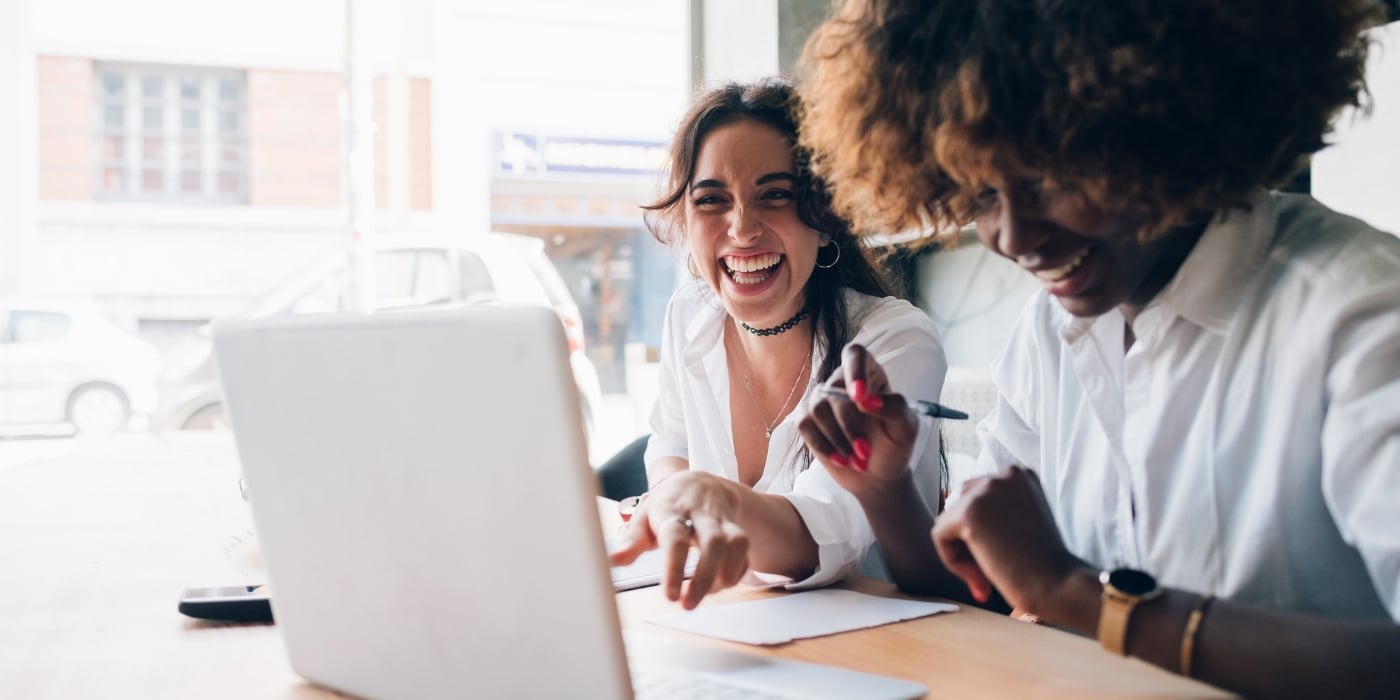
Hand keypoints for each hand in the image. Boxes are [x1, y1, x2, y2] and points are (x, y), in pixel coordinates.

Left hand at [607, 471, 749, 609]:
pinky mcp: (738, 526)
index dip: (674, 568)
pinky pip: (745, 550)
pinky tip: (722, 582)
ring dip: (725, 575)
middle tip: (688, 606)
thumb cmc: (666, 506)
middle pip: (713, 542)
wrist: (699, 482)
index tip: (670, 597)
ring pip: (736, 543)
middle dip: (704, 579)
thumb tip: (611, 561)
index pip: (675, 538)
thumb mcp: (644, 519)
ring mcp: (722, 519)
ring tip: (708, 593)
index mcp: (671, 510)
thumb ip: (630, 542)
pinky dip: (737, 571)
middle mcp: (700, 513)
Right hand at [798, 343, 920, 497]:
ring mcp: (822, 400)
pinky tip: (840, 459)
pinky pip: (805, 424)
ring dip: (838, 439)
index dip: (855, 370)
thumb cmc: (894, 445)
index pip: (855, 355)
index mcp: (870, 374)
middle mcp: (843, 382)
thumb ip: (894, 408)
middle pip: (835, 389)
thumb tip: (866, 400)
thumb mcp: (906, 428)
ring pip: (818, 408)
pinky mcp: (808, 420)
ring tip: (857, 460)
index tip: (859, 397)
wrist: (877, 475)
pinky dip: (823, 445)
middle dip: (849, 425)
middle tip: (865, 452)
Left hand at [931, 466, 1087, 613]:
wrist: (1059, 586)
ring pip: (947, 522)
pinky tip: (980, 576)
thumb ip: (992, 511)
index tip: (1004, 554)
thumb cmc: (1042, 564)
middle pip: (958, 505)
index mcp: (1020, 475)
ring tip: (987, 574)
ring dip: (962, 552)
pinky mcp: (969, 511)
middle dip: (968, 539)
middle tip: (993, 567)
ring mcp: (987, 489)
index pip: (975, 496)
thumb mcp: (1018, 522)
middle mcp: (1005, 474)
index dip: (982, 531)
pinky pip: (939, 536)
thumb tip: (944, 510)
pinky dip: (953, 561)